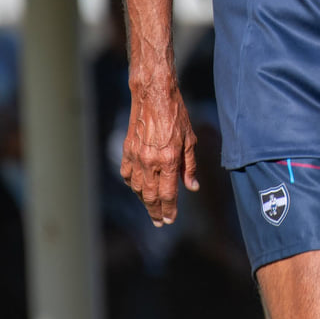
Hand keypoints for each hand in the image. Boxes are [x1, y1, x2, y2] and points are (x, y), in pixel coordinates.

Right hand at [121, 75, 198, 225]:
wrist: (154, 95)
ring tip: (151, 208)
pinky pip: (127, 174)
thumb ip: (190, 166)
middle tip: (159, 222)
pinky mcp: (127, 150)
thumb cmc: (176, 115)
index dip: (169, 210)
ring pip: (137, 188)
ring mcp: (136, 156)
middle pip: (151, 196)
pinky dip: (133, 185)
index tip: (170, 220)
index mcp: (168, 160)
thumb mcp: (190, 140)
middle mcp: (150, 161)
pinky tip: (139, 189)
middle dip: (155, 212)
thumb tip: (192, 187)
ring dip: (144, 201)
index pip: (168, 194)